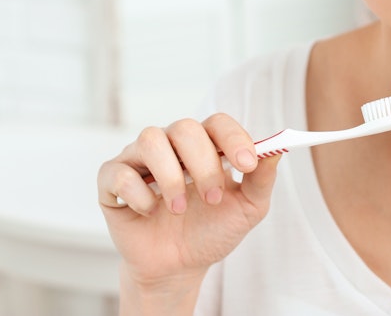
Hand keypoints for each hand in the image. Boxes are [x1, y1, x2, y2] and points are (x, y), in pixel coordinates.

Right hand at [97, 113, 279, 292]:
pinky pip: (119, 172)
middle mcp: (171, 145)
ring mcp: (139, 159)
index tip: (248, 165)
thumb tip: (278, 148)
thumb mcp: (247, 208)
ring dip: (170, 176)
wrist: (179, 266)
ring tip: (180, 208)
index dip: (234, 139)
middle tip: (213, 198)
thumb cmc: (212, 230)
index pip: (218, 123)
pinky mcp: (112, 181)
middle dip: (203, 164)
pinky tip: (150, 213)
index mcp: (205, 146)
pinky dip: (138, 195)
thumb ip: (262, 179)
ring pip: (150, 139)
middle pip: (185, 128)